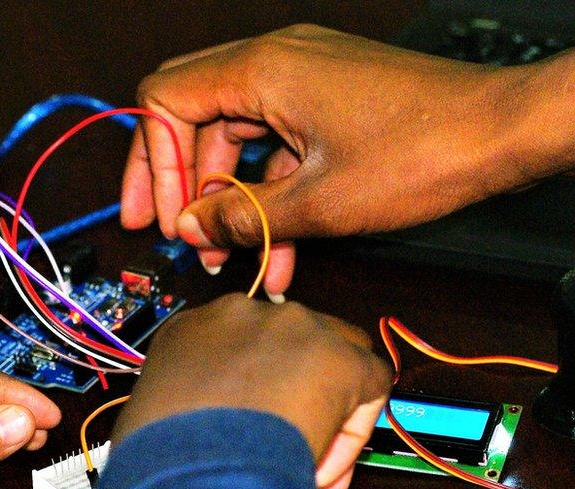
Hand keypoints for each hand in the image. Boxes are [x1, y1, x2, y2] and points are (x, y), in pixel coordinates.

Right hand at [112, 294, 391, 488]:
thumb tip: (213, 427)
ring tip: (308, 448)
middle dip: (296, 384)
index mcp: (192, 327)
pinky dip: (354, 426)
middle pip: (289, 340)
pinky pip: (367, 384)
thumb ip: (190, 404)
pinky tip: (325, 456)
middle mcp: (242, 315)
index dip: (256, 388)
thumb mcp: (155, 411)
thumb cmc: (161, 446)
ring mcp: (292, 327)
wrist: (190, 457)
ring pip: (334, 353)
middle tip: (289, 431)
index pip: (238, 345)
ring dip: (328, 399)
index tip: (255, 421)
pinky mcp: (336, 354)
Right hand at [122, 24, 565, 291]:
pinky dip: (268, 191)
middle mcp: (276, 62)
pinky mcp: (324, 99)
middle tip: (169, 228)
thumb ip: (242, 215)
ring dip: (229, 197)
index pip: (166, 103)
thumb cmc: (426, 149)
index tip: (162, 216)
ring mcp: (302, 78)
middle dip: (179, 179)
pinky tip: (278, 247)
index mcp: (262, 69)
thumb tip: (194, 227)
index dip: (155, 165)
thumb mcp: (317, 201)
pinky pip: (275, 143)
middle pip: (191, 115)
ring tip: (232, 256)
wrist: (503, 132)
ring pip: (235, 136)